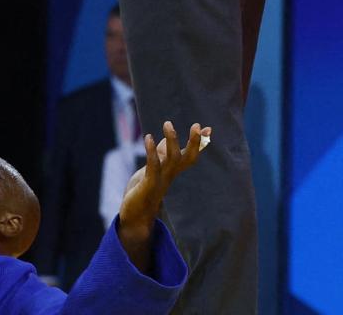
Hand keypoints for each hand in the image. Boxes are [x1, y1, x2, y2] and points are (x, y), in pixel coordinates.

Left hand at [118, 122, 207, 271]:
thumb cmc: (143, 193)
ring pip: (173, 159)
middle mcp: (170, 175)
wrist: (134, 219)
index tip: (208, 128)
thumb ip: (158, 156)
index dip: (198, 143)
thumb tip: (163, 139)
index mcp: (172, 172)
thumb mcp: (151, 170)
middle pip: (188, 158)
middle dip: (194, 142)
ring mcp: (161, 180)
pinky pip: (153, 166)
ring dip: (172, 141)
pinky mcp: (149, 184)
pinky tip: (147, 137)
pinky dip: (151, 151)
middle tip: (197, 125)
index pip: (189, 156)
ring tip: (168, 124)